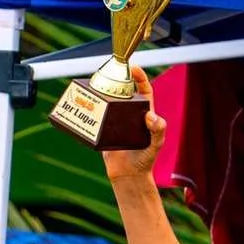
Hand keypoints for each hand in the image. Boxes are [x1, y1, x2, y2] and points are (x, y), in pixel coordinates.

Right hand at [101, 65, 167, 184]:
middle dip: (116, 78)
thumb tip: (151, 116)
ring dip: (100, 92)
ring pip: (107, 100)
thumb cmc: (145, 159)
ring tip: (94, 85)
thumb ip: (158, 130)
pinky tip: (84, 103)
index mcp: (143, 113)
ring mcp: (115, 120)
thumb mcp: (156, 145)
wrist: (128, 175)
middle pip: (122, 90)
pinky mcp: (102, 128)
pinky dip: (89, 109)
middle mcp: (129, 113)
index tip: (133, 67)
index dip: (139, 76)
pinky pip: (95, 116)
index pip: (144, 89)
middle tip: (109, 72)